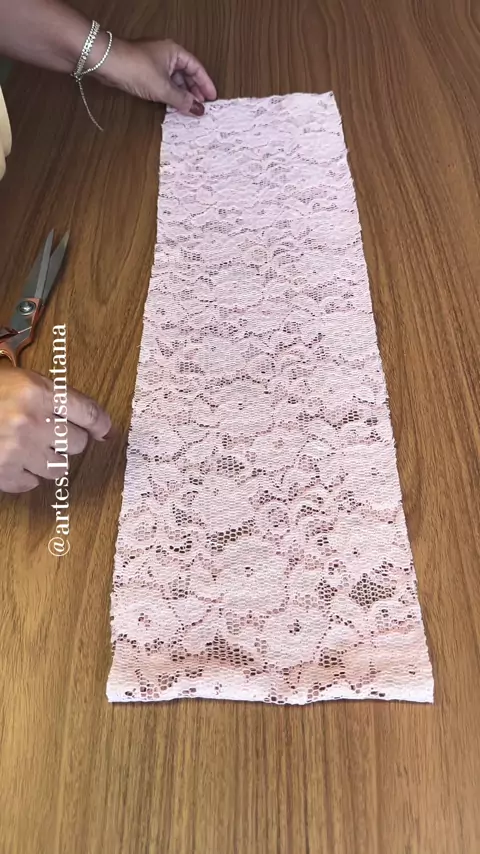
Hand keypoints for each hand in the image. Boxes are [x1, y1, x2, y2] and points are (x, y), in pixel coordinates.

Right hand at [0, 365, 110, 492]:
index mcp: (35, 391)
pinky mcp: (3, 475)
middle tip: (51, 433)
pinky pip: (32, 483)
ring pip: (58, 468)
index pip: (87, 412)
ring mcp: (16, 451)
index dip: (100, 423)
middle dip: (68, 440)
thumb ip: (48, 395)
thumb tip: (90, 421)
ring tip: (29, 447)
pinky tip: (11, 460)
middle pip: (77, 443)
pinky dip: (25, 475)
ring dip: (48, 460)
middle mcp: (31, 422)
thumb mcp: (13, 379)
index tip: (104, 429)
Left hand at [97, 38, 216, 116]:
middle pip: (186, 74)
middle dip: (194, 91)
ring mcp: (155, 62)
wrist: (108, 63)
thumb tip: (197, 109)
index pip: (197, 68)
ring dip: (182, 94)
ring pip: (175, 80)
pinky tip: (173, 105)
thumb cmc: (135, 67)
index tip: (212, 98)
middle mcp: (167, 54)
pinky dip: (170, 94)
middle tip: (201, 107)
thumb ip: (182, 100)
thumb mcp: (163, 88)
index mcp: (175, 52)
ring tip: (188, 109)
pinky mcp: (145, 71)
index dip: (206, 83)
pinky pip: (164, 83)